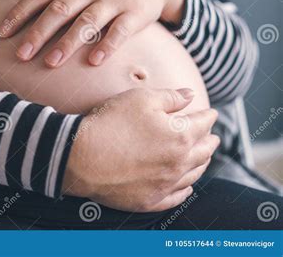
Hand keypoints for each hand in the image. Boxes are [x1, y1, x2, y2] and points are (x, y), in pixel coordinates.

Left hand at [0, 0, 185, 66]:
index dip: (20, 13)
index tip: (2, 33)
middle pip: (60, 9)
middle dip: (38, 33)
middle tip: (21, 55)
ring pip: (87, 21)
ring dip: (68, 43)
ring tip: (51, 63)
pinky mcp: (135, 12)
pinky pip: (120, 30)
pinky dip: (107, 45)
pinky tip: (94, 62)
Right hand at [62, 88, 218, 211]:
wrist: (82, 157)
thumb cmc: (110, 123)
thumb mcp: (140, 99)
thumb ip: (170, 97)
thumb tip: (190, 95)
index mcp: (180, 136)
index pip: (202, 124)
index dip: (208, 116)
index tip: (210, 112)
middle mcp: (178, 163)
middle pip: (203, 152)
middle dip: (210, 141)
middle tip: (213, 136)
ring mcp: (164, 184)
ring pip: (193, 175)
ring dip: (202, 164)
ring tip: (203, 157)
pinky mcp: (149, 200)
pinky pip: (176, 197)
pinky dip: (185, 190)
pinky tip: (186, 186)